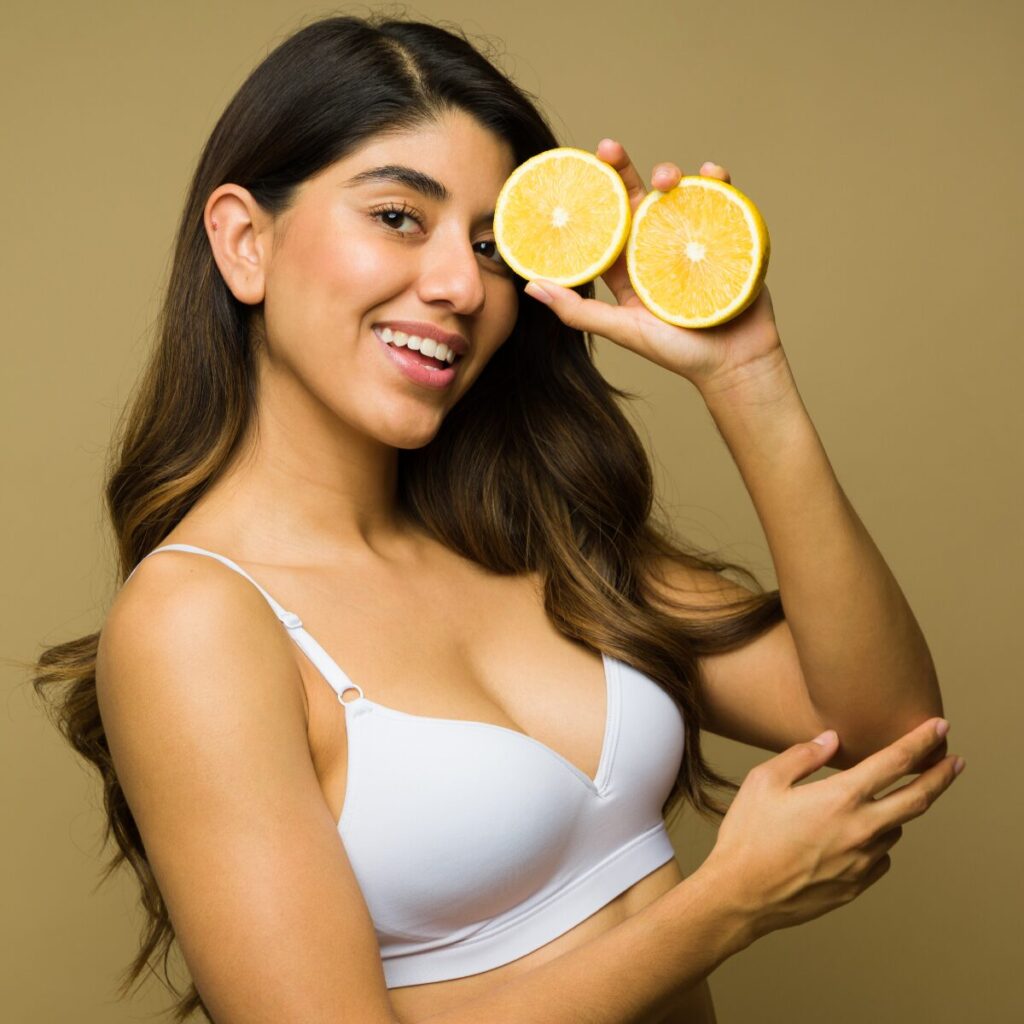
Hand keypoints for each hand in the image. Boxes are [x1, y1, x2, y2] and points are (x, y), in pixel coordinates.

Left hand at [523, 138, 782, 392]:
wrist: (736, 364)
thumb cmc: (679, 353)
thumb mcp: (623, 330)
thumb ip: (578, 310)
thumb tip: (530, 286)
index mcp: (628, 266)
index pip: (603, 223)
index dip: (588, 195)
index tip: (573, 170)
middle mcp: (656, 248)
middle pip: (636, 198)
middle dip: (622, 169)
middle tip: (609, 148)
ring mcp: (692, 240)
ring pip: (676, 194)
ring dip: (669, 174)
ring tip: (666, 178)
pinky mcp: (728, 236)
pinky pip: (721, 200)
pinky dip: (717, 181)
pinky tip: (710, 173)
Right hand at [702, 717, 961, 940]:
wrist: (741, 894)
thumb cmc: (747, 835)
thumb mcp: (764, 781)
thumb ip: (802, 756)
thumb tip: (831, 741)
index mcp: (839, 798)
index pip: (895, 762)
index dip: (921, 741)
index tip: (939, 727)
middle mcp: (860, 829)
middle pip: (918, 799)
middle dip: (940, 777)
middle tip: (954, 763)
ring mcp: (862, 861)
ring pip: (894, 828)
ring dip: (893, 811)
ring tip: (874, 803)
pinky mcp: (857, 884)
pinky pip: (880, 858)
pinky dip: (875, 841)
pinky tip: (854, 837)